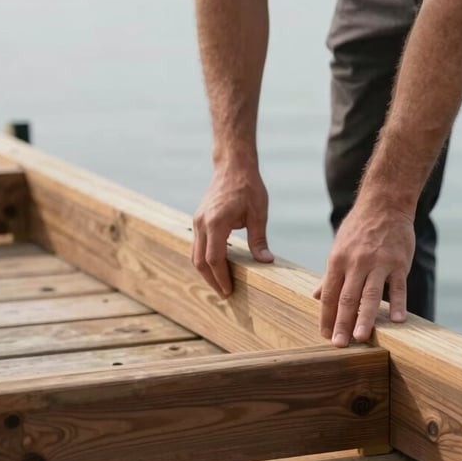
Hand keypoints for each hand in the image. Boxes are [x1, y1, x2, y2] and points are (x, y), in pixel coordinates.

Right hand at [192, 164, 273, 297]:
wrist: (233, 166)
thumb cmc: (248, 186)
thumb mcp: (258, 213)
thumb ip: (259, 239)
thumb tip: (266, 262)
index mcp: (216, 222)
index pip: (214, 258)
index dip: (220, 277)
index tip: (229, 290)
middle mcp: (201, 223)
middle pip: (200, 261)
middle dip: (211, 280)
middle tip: (225, 294)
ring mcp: (197, 221)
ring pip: (195, 255)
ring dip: (206, 272)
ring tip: (221, 284)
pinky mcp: (198, 220)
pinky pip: (197, 246)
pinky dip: (204, 259)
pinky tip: (218, 267)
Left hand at [313, 203, 413, 345]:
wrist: (385, 204)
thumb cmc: (359, 227)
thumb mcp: (339, 247)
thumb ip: (329, 275)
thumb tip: (315, 296)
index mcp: (338, 260)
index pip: (330, 294)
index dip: (326, 316)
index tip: (324, 335)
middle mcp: (356, 262)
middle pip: (347, 298)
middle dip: (342, 323)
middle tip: (339, 345)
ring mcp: (379, 263)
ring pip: (371, 295)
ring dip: (365, 318)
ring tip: (361, 338)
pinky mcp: (399, 262)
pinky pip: (399, 287)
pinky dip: (399, 304)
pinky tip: (398, 321)